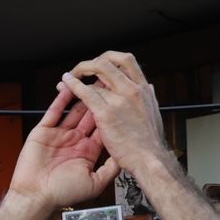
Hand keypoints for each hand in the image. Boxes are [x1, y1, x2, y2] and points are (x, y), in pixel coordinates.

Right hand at [4, 85, 118, 212]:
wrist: (36, 198)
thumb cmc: (62, 194)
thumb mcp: (95, 183)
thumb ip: (110, 168)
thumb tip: (125, 156)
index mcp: (87, 152)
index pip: (102, 127)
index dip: (111, 113)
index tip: (120, 100)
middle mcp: (74, 141)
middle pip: (89, 114)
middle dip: (99, 100)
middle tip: (107, 84)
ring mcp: (59, 135)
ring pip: (72, 110)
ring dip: (81, 95)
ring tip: (90, 81)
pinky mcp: (43, 132)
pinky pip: (53, 112)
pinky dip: (61, 99)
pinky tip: (69, 87)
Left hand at [61, 52, 172, 176]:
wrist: (150, 160)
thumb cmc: (150, 142)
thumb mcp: (154, 113)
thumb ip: (148, 99)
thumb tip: (147, 87)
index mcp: (143, 89)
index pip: (126, 61)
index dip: (109, 58)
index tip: (98, 64)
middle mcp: (132, 89)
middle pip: (109, 61)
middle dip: (92, 62)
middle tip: (80, 69)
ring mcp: (120, 99)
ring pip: (96, 74)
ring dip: (79, 73)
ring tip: (67, 78)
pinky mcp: (106, 113)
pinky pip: (86, 92)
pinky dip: (73, 84)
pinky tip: (65, 83)